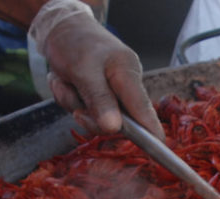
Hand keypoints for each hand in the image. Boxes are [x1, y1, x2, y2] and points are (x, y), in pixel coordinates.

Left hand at [30, 0, 164, 138]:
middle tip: (78, 109)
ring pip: (94, 116)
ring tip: (67, 82)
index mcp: (128, 73)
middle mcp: (124, 86)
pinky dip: (69, 99)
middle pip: (116, 121)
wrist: (60, 29)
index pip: (143, 108)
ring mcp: (111, 93)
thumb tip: (114, 128)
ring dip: (74, 104)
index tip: (159, 148)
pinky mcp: (98, 97)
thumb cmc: (76, 43)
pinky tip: (66, 83)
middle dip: (91, 116)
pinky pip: (83, 110)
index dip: (151, 131)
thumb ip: (99, 99)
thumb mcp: (83, 70)